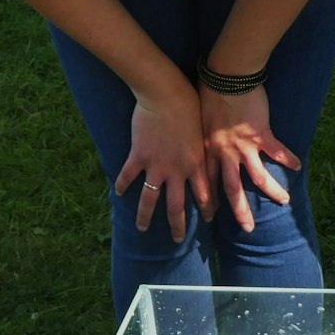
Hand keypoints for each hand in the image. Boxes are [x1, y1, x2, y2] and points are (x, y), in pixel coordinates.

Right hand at [112, 83, 212, 242]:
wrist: (167, 94)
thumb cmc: (191, 107)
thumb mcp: (205, 133)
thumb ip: (206, 151)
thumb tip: (215, 157)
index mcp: (196, 165)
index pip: (204, 195)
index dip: (205, 210)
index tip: (206, 221)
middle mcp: (177, 171)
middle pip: (177, 206)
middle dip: (177, 226)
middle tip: (177, 240)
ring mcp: (156, 165)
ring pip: (150, 199)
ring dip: (146, 216)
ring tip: (142, 229)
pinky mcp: (138, 155)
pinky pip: (128, 176)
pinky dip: (122, 185)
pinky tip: (118, 194)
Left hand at [199, 85, 299, 232]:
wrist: (226, 76)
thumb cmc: (208, 91)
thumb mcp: (198, 118)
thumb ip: (201, 134)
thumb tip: (198, 141)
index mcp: (208, 150)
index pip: (208, 182)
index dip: (210, 201)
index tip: (212, 217)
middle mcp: (226, 153)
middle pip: (232, 189)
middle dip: (240, 211)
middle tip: (248, 229)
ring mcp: (245, 145)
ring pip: (258, 176)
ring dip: (272, 191)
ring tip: (285, 201)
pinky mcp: (262, 134)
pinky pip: (278, 151)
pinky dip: (289, 159)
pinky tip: (298, 167)